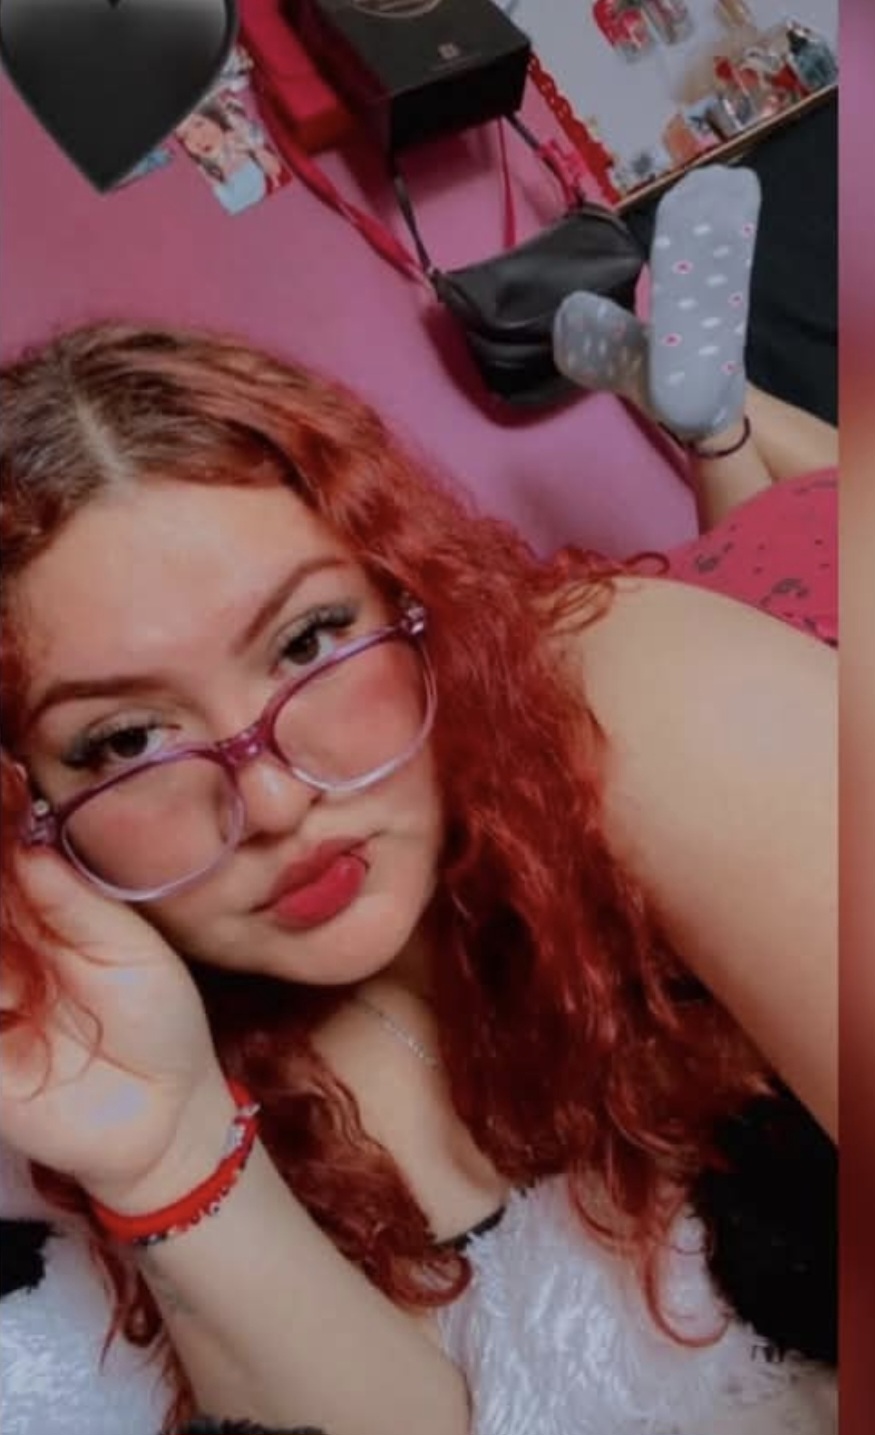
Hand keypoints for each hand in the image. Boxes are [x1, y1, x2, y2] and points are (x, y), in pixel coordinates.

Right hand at [0, 851, 228, 1207]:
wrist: (167, 1117)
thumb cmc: (162, 1023)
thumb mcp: (132, 952)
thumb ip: (78, 906)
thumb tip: (27, 850)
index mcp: (44, 921)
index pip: (5, 878)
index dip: (0, 851)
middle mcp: (7, 958)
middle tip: (4, 908)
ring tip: (10, 975)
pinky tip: (3, 997)